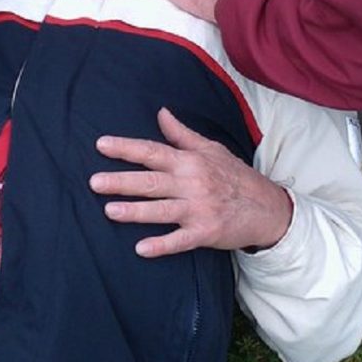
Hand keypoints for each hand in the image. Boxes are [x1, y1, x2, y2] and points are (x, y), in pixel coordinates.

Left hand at [90, 108, 293, 257]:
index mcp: (190, 161)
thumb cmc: (236, 177)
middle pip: (152, 181)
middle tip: (94, 182)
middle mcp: (192, 183)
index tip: (101, 145)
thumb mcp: (211, 149)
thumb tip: (161, 113)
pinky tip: (141, 248)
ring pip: (161, 210)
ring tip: (109, 211)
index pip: (152, 151)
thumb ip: (182, 134)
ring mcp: (199, 209)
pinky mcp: (206, 232)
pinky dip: (162, 245)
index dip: (126, 148)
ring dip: (135, 211)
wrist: (268, 208)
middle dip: (122, 181)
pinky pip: (180, 240)